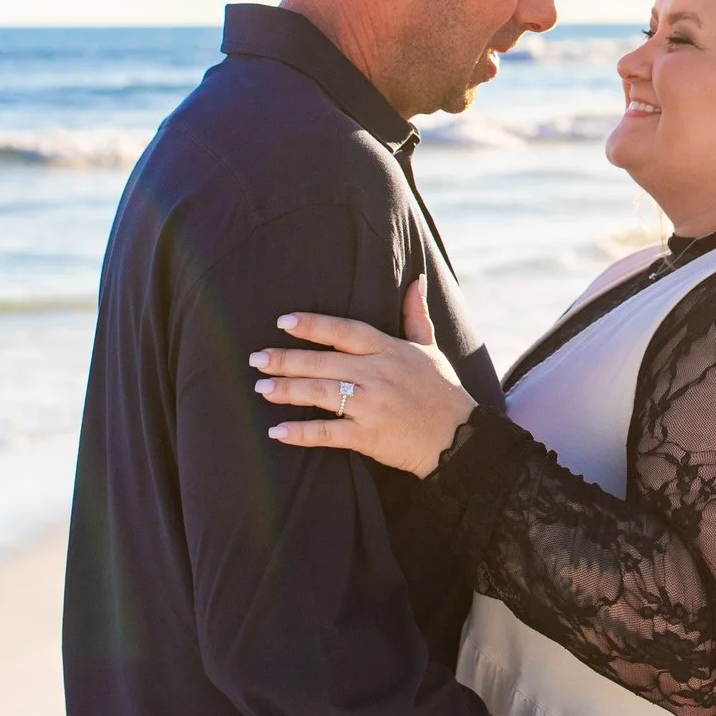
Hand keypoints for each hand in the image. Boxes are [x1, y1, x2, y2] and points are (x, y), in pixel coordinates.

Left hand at [252, 281, 477, 475]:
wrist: (459, 437)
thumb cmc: (442, 390)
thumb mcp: (430, 348)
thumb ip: (416, 315)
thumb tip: (417, 279)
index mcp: (390, 350)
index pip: (346, 331)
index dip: (314, 325)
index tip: (284, 321)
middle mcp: (379, 374)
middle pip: (324, 362)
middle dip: (286, 360)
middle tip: (256, 358)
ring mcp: (373, 406)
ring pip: (321, 394)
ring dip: (287, 391)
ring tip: (260, 388)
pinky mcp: (369, 436)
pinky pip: (328, 433)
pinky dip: (301, 433)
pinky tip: (277, 432)